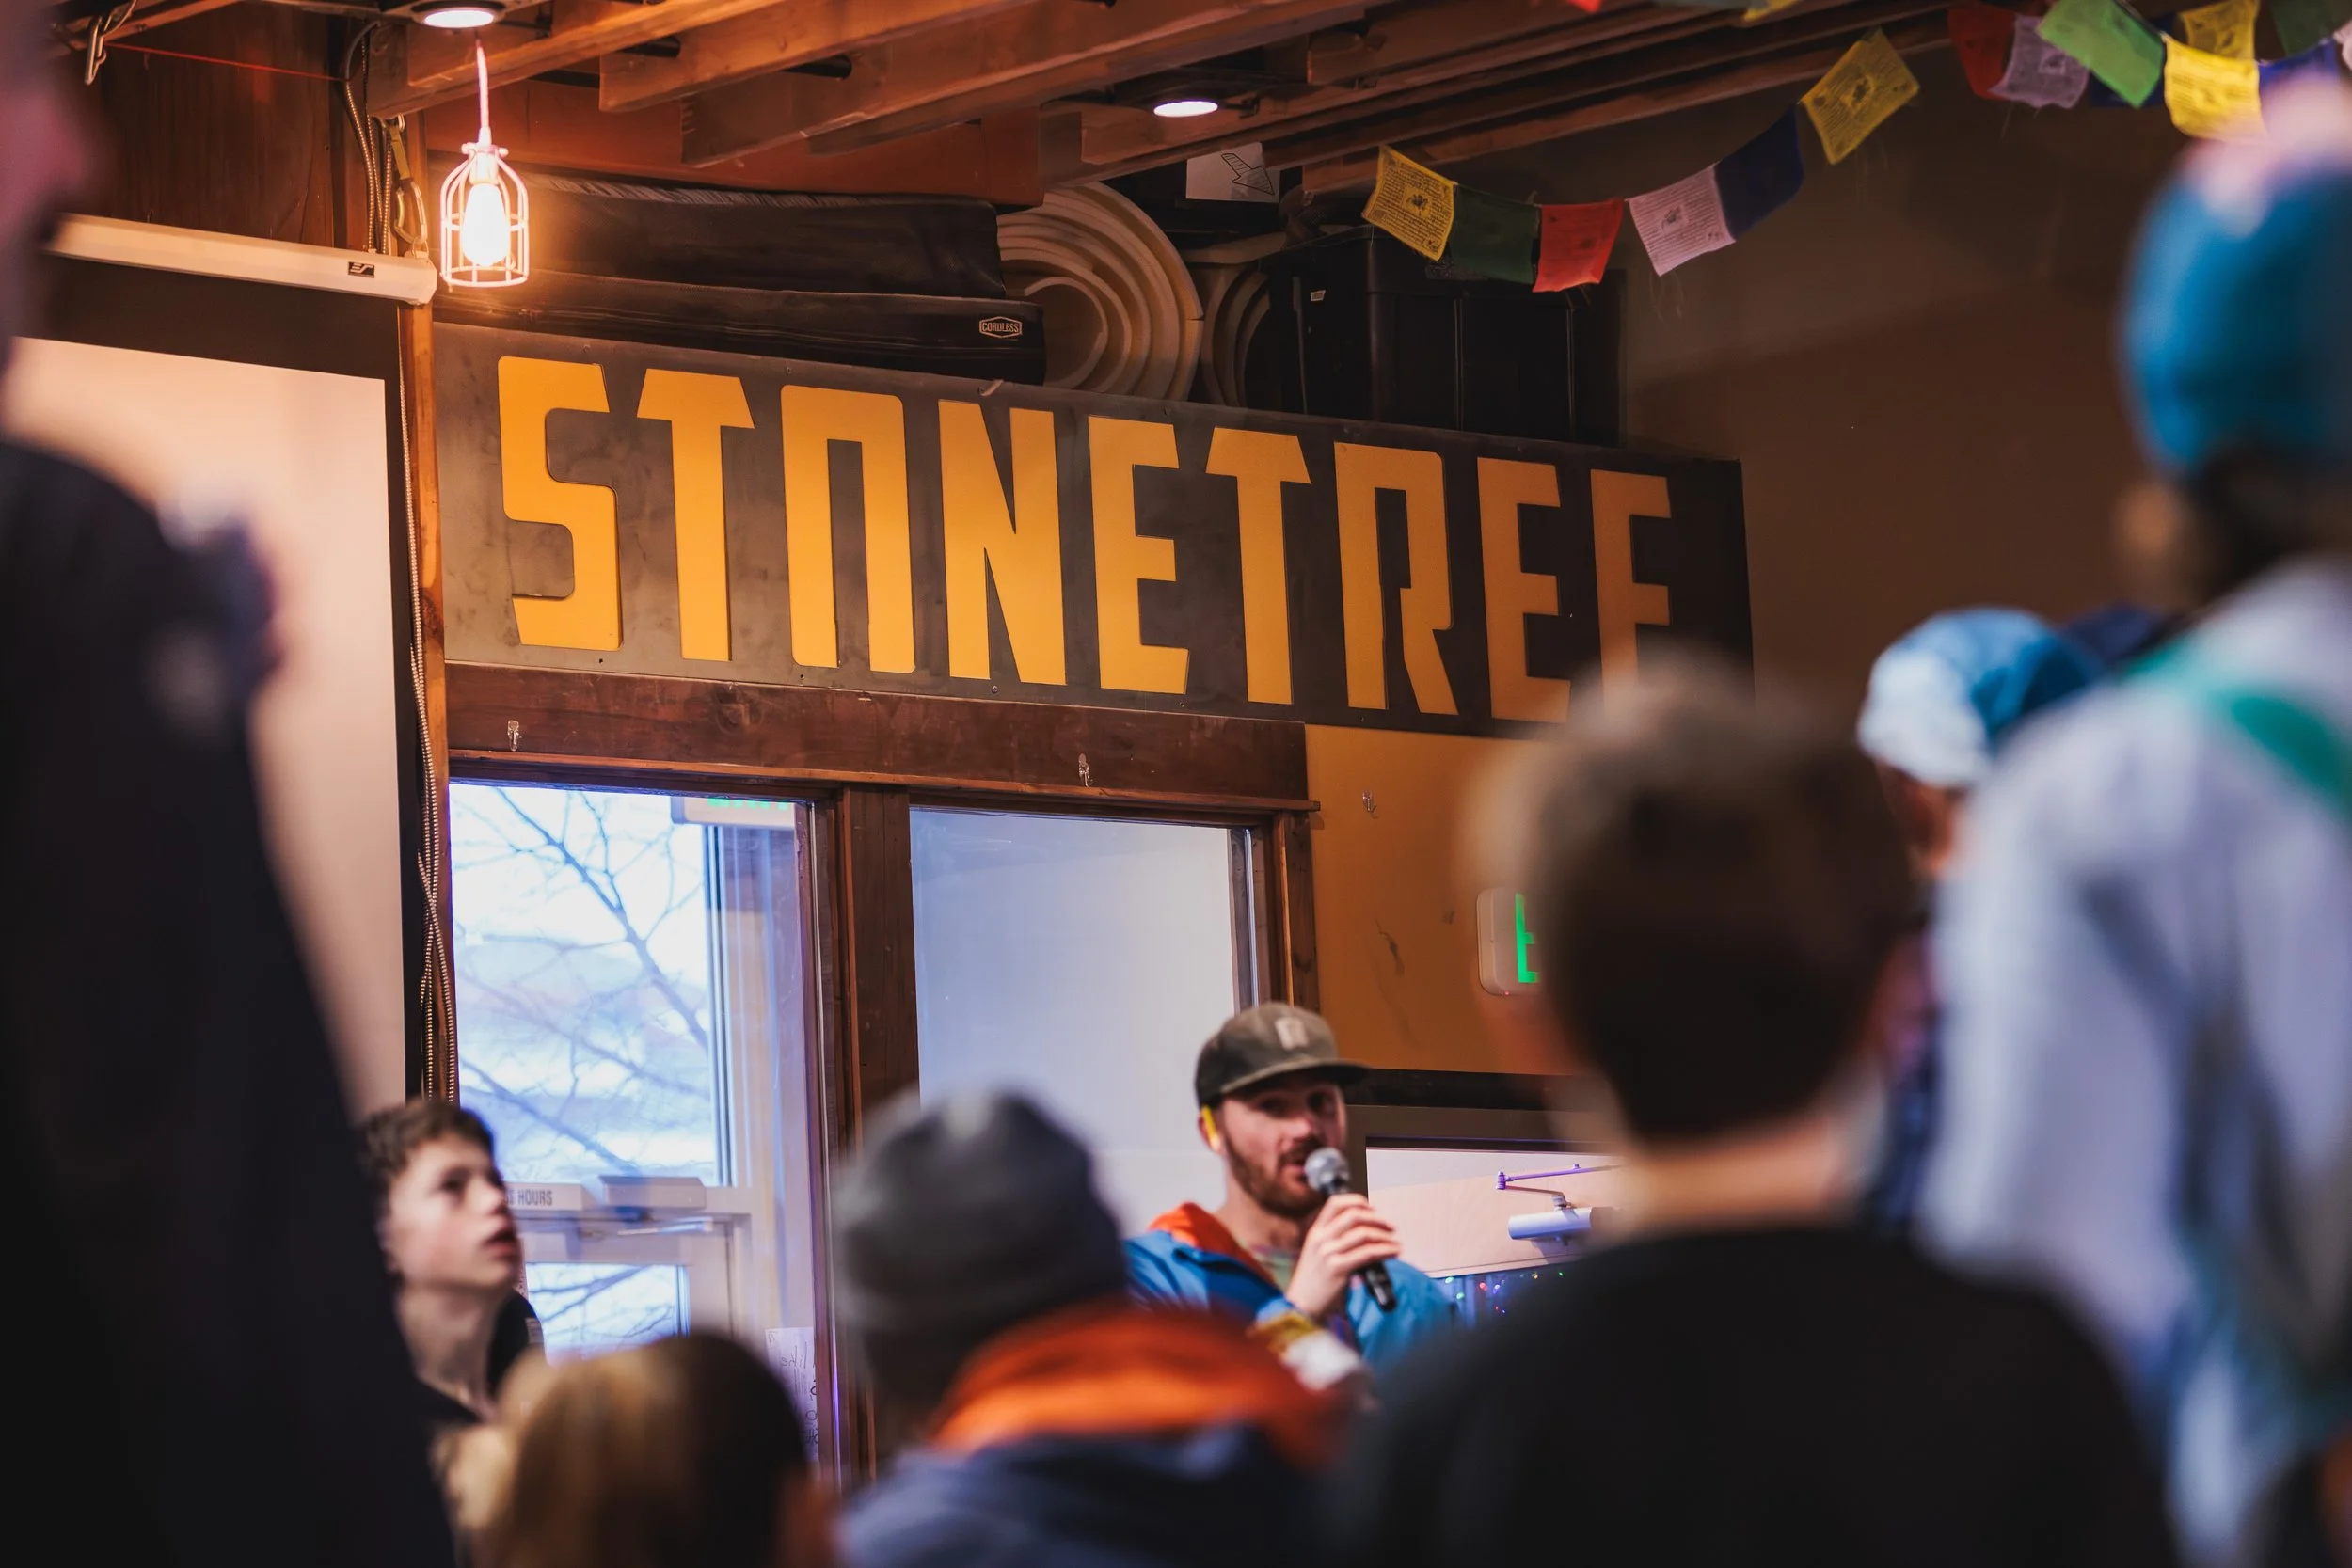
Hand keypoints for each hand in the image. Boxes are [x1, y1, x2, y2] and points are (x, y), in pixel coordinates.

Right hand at [1287, 1192, 1400, 1321]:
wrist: (1300, 1307)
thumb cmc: (1313, 1283)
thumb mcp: (1316, 1255)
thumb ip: (1334, 1241)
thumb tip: (1366, 1233)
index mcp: (1315, 1232)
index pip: (1336, 1203)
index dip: (1358, 1201)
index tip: (1373, 1209)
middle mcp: (1320, 1239)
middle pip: (1354, 1215)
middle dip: (1377, 1218)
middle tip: (1391, 1227)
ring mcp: (1327, 1253)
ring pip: (1364, 1234)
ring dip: (1386, 1237)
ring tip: (1396, 1243)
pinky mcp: (1337, 1268)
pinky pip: (1367, 1254)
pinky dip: (1385, 1251)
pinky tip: (1393, 1253)